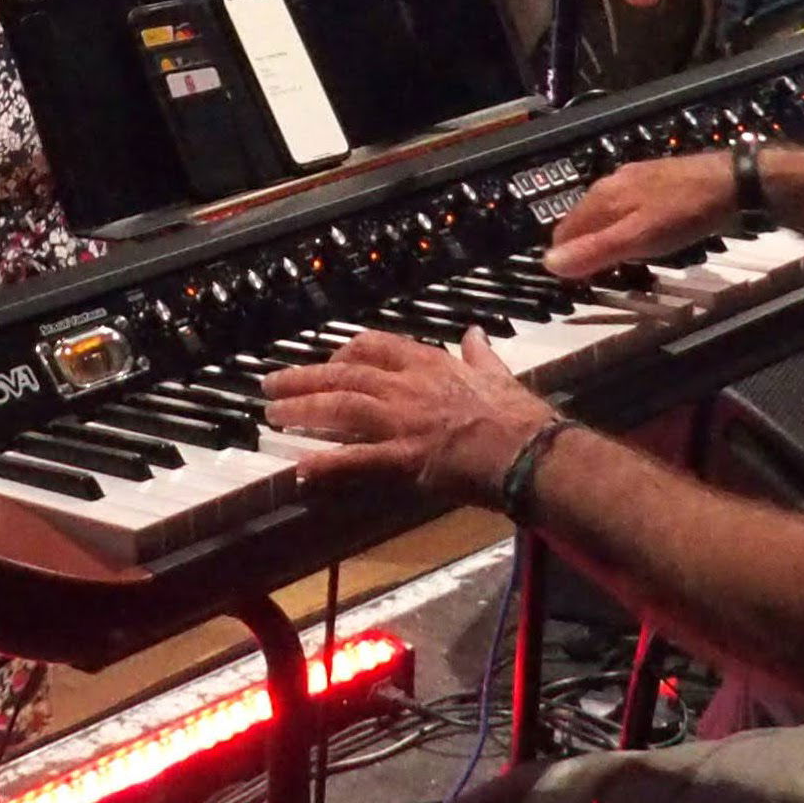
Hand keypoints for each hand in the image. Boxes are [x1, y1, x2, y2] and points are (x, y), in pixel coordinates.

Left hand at [261, 328, 565, 502]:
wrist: (531, 451)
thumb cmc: (520, 416)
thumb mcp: (498, 374)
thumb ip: (480, 355)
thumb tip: (474, 334)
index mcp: (430, 365)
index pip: (374, 347)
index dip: (343, 353)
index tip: (327, 360)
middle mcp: (408, 387)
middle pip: (344, 375)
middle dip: (304, 378)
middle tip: (272, 384)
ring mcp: (403, 421)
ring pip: (341, 408)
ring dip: (303, 410)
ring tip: (273, 415)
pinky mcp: (405, 458)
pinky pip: (357, 460)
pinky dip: (327, 464)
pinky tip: (300, 468)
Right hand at [541, 153, 734, 279]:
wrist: (732, 183)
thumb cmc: (683, 213)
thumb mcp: (636, 238)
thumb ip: (594, 251)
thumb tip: (550, 264)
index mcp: (601, 196)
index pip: (563, 231)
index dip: (564, 259)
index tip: (573, 282)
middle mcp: (611, 184)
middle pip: (582, 221)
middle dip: (582, 247)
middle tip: (592, 275)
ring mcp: (634, 180)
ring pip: (605, 214)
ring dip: (603, 238)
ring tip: (615, 261)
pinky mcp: (656, 182)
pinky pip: (627, 209)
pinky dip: (625, 227)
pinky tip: (641, 237)